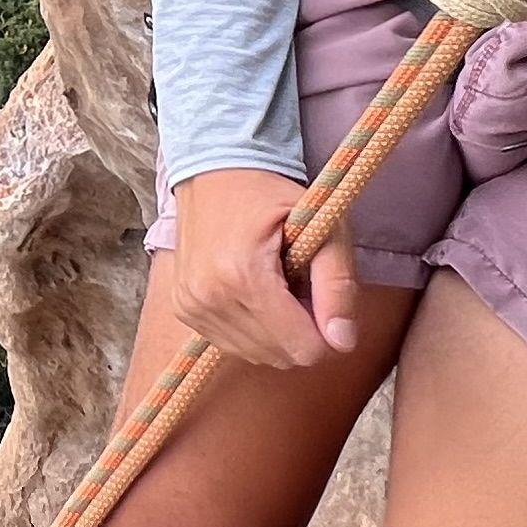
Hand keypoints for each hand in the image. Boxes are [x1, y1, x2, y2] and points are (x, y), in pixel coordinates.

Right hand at [166, 165, 361, 369]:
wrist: (214, 170)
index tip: (323, 300)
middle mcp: (209, 296)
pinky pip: (231, 345)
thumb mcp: (323, 227)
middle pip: (279, 356)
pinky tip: (253, 293)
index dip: (326, 333)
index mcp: (244, 275)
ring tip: (276, 287)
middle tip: (300, 287)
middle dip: (301, 330)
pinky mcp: (183, 309)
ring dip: (276, 332)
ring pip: (256, 355)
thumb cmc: (273, 195)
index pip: (301, 348)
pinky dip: (251, 329)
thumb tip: (343, 342)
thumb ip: (338, 285)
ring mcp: (191, 305)